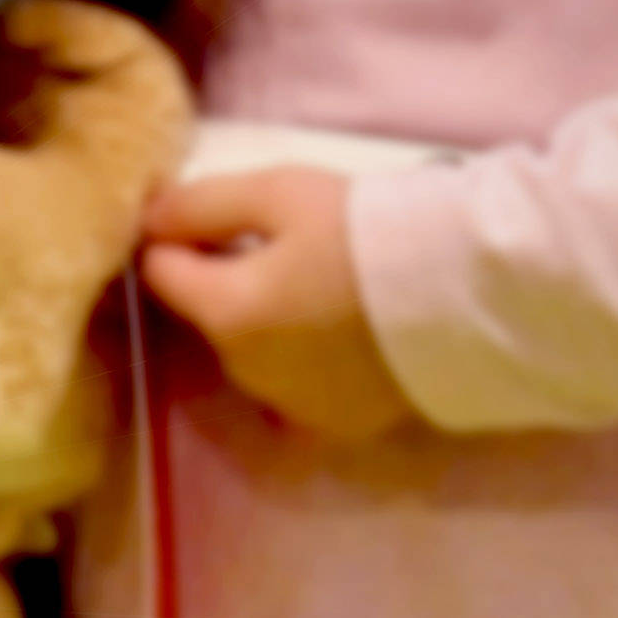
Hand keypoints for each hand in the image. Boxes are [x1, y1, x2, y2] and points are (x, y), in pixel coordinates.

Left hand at [140, 169, 419, 443]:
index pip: (160, 272)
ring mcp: (289, 404)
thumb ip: (205, 204)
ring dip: (271, 321)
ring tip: (329, 284)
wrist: (467, 296)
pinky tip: (350, 330)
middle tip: (291, 242)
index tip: (218, 216)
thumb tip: (150, 220)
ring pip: (255, 351)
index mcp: (224, 313)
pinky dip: (311, 358)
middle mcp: (243, 370)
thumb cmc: (371, 234)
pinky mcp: (335, 423)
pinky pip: (301, 385)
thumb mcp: (284, 193)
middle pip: (213, 314)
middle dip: (230, 280)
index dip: (178, 237)